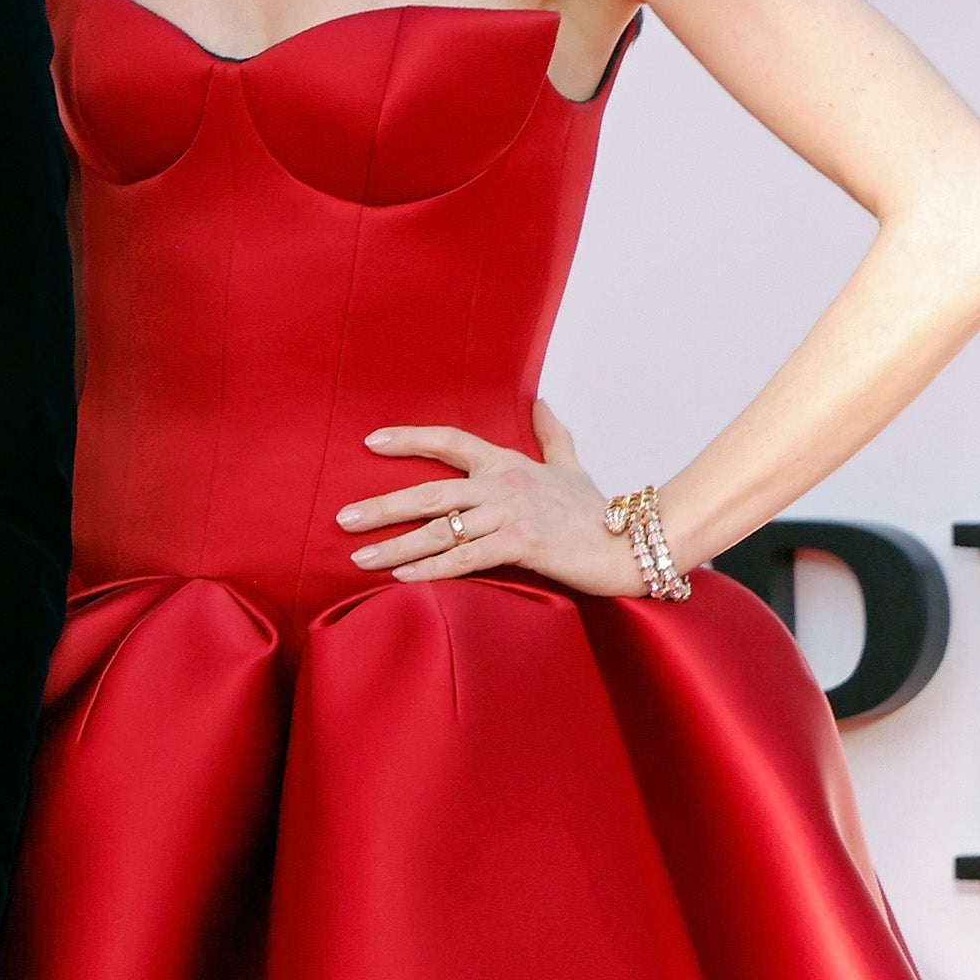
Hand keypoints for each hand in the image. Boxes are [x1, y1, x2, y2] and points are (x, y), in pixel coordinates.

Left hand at [338, 401, 644, 593]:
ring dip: (395, 547)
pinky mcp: (521, 544)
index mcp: (508, 463)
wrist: (635, 544)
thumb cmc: (599, 512)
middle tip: (343, 519)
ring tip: (359, 558)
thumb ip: (552, 436)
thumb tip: (540, 400)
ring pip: (439, 530)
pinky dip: (430, 569)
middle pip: (428, 493)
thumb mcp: (571, 467)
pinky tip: (401, 578)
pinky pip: (464, 558)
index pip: (450, 441)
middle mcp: (503, 484)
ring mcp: (510, 514)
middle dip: (382, 507)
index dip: (409, 439)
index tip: (370, 442)